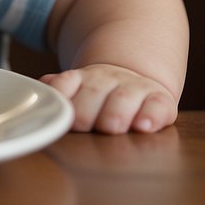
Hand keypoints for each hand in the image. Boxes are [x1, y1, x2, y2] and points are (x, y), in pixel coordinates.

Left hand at [41, 63, 177, 133]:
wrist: (136, 80)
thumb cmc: (99, 95)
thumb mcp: (77, 88)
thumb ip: (60, 88)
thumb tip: (43, 85)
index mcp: (82, 78)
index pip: (65, 83)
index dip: (60, 95)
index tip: (58, 110)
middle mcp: (107, 80)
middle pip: (93, 92)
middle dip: (86, 111)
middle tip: (83, 126)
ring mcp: (134, 88)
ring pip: (123, 97)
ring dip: (115, 112)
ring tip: (111, 126)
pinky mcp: (160, 100)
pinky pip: (158, 106)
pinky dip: (151, 116)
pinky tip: (144, 126)